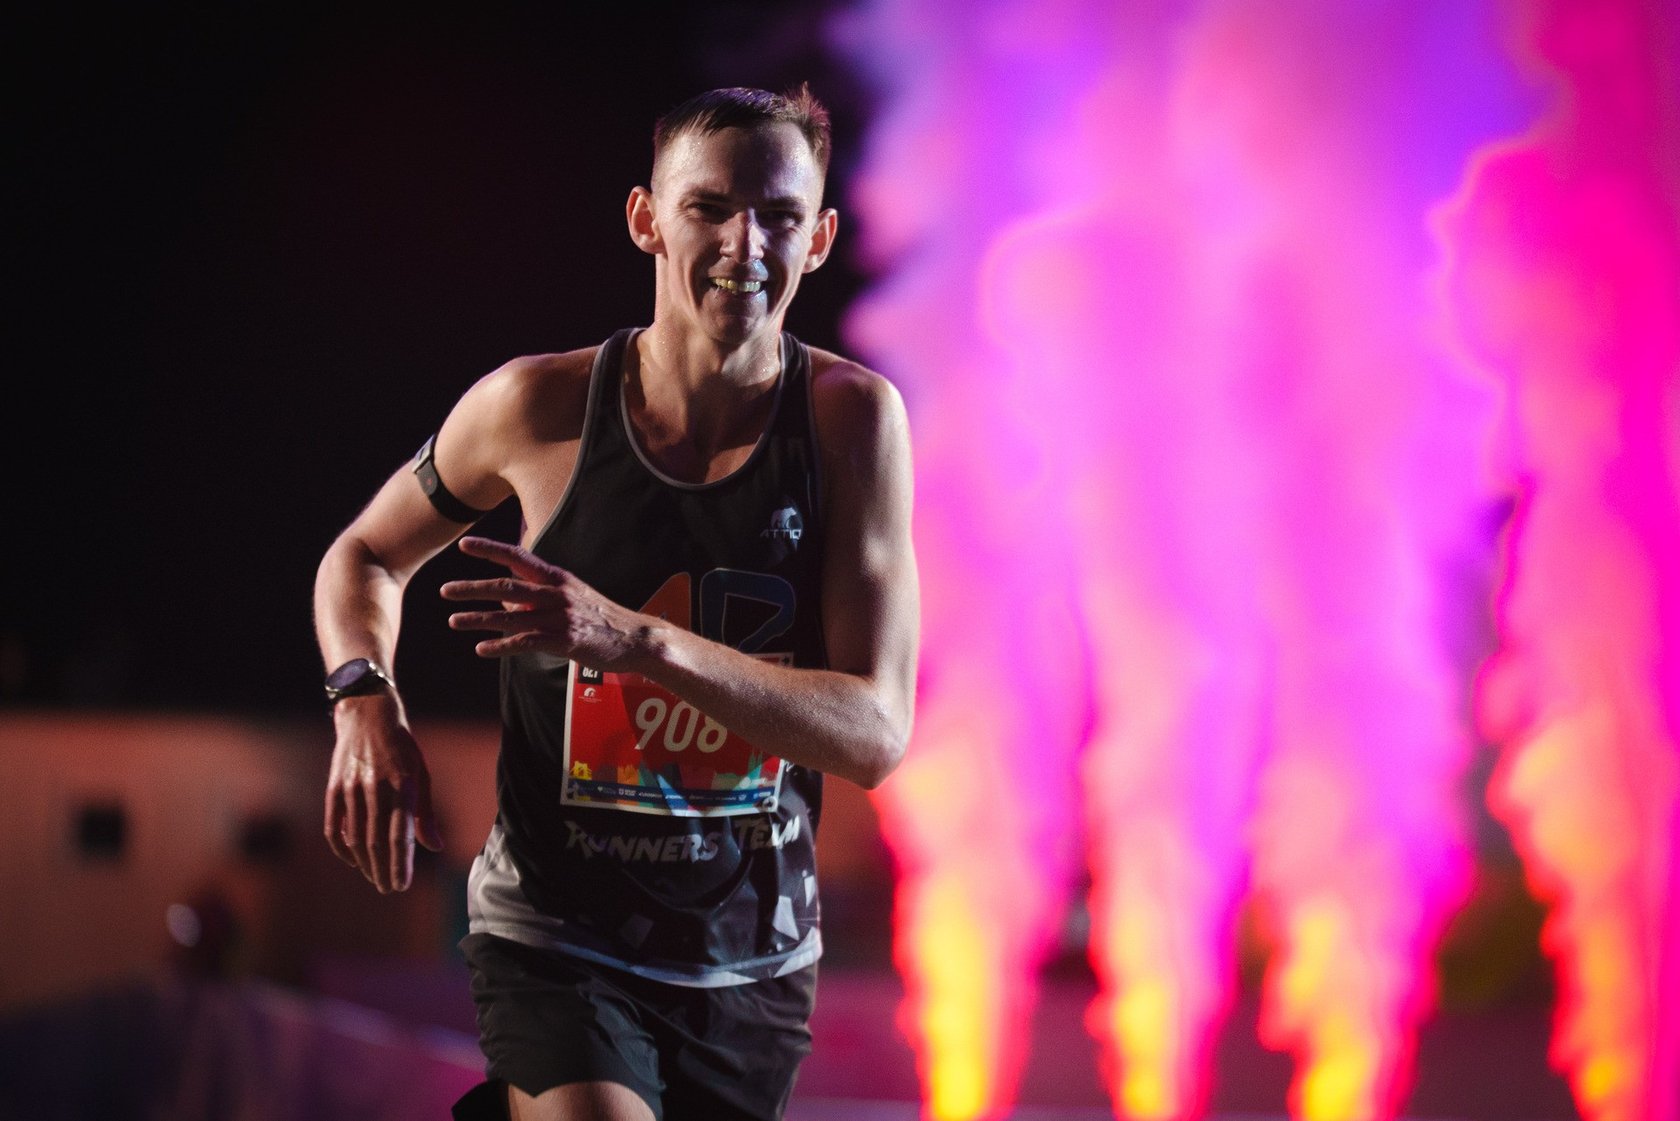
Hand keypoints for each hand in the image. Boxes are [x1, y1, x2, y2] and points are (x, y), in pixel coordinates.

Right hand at [323, 693, 443, 891]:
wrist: (367, 715)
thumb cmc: (401, 747)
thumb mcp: (420, 773)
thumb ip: (425, 813)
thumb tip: (435, 847)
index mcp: (403, 784)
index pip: (400, 834)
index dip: (401, 863)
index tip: (402, 885)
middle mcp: (376, 787)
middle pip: (377, 841)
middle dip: (383, 869)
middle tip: (389, 888)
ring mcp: (352, 787)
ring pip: (356, 837)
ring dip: (365, 863)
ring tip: (375, 879)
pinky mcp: (334, 787)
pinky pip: (334, 826)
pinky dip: (342, 847)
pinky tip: (353, 860)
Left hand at [441, 536, 652, 670]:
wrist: (632, 638)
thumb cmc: (599, 617)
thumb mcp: (570, 598)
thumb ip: (537, 597)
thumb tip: (504, 602)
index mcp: (557, 578)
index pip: (518, 557)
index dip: (490, 551)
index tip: (465, 546)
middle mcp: (556, 593)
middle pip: (507, 587)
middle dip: (473, 589)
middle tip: (446, 591)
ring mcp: (560, 617)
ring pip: (511, 616)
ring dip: (479, 619)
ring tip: (454, 621)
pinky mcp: (564, 641)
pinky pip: (525, 642)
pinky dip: (501, 646)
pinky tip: (482, 649)